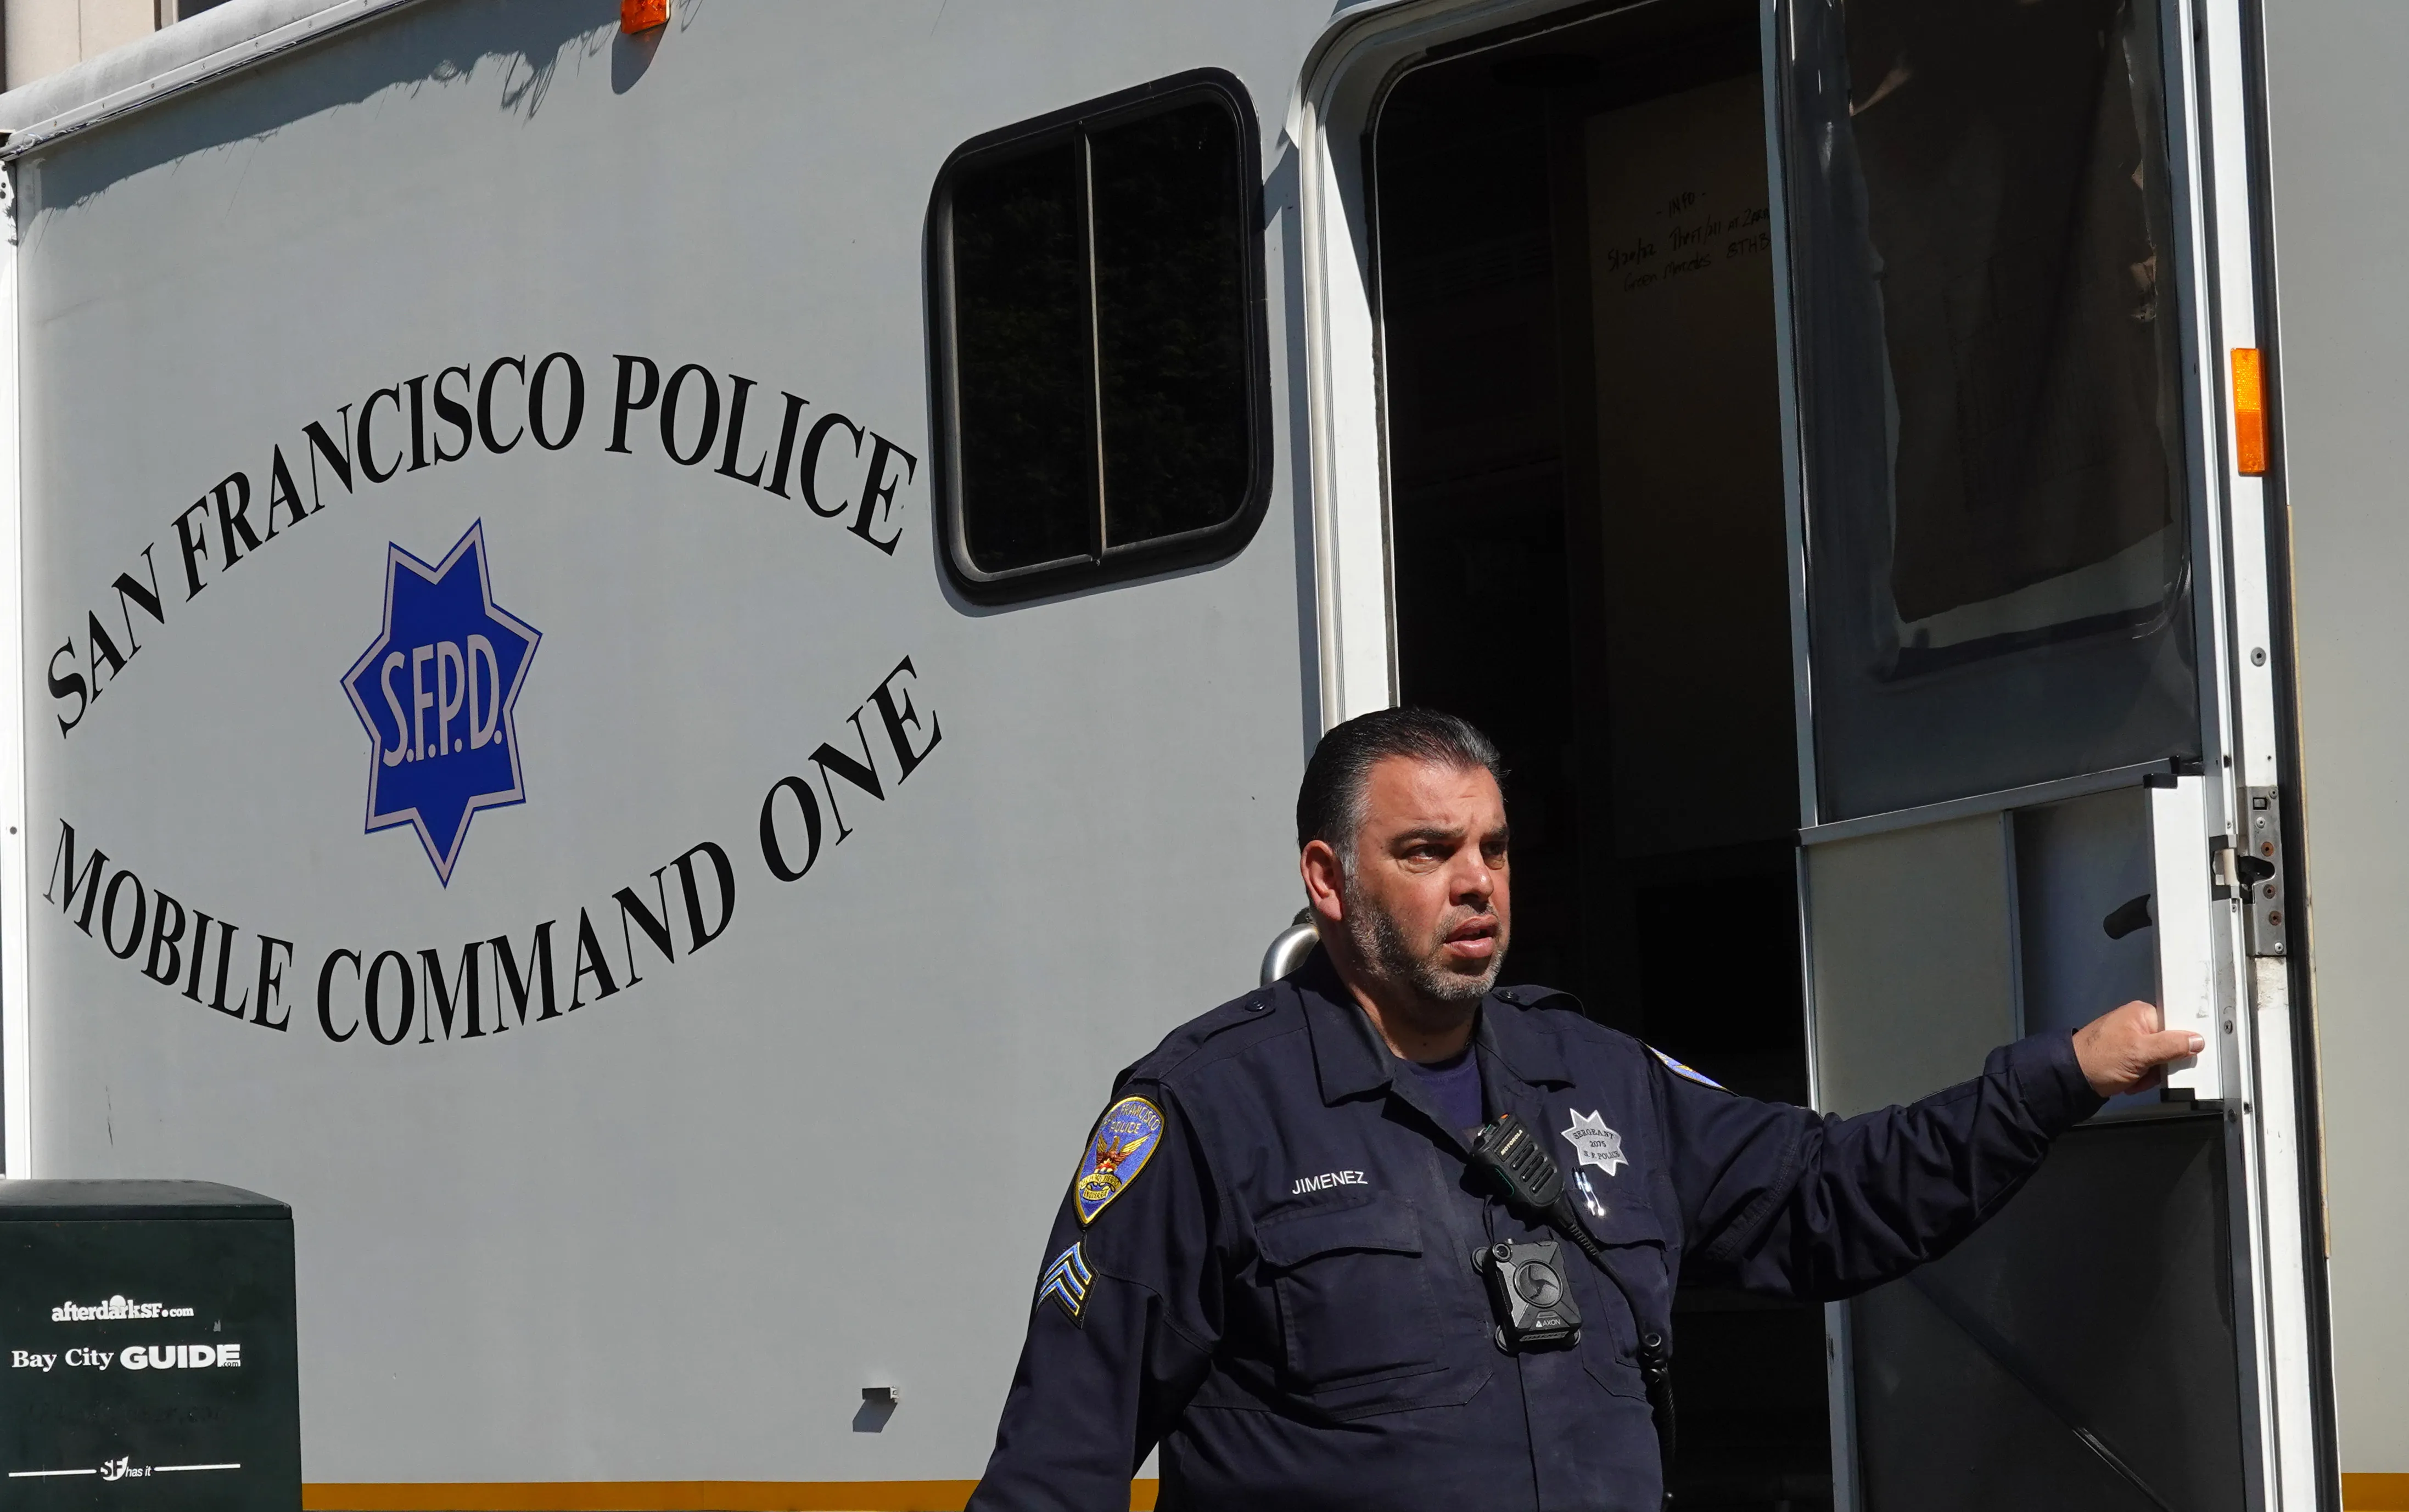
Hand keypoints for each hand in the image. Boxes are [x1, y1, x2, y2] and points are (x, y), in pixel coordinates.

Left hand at [2072, 999, 2204, 1096]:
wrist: (2071, 1079)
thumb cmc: (2099, 1059)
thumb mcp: (2140, 1052)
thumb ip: (2171, 1046)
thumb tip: (2197, 1040)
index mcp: (2142, 1013)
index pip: (2176, 1023)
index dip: (2182, 1041)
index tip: (2185, 1055)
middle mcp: (2138, 1024)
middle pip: (2170, 1045)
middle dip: (2162, 1064)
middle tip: (2148, 1070)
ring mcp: (2133, 1041)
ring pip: (2160, 1061)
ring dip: (2150, 1075)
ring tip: (2134, 1077)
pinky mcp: (2128, 1056)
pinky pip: (2148, 1068)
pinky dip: (2141, 1078)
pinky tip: (2130, 1081)